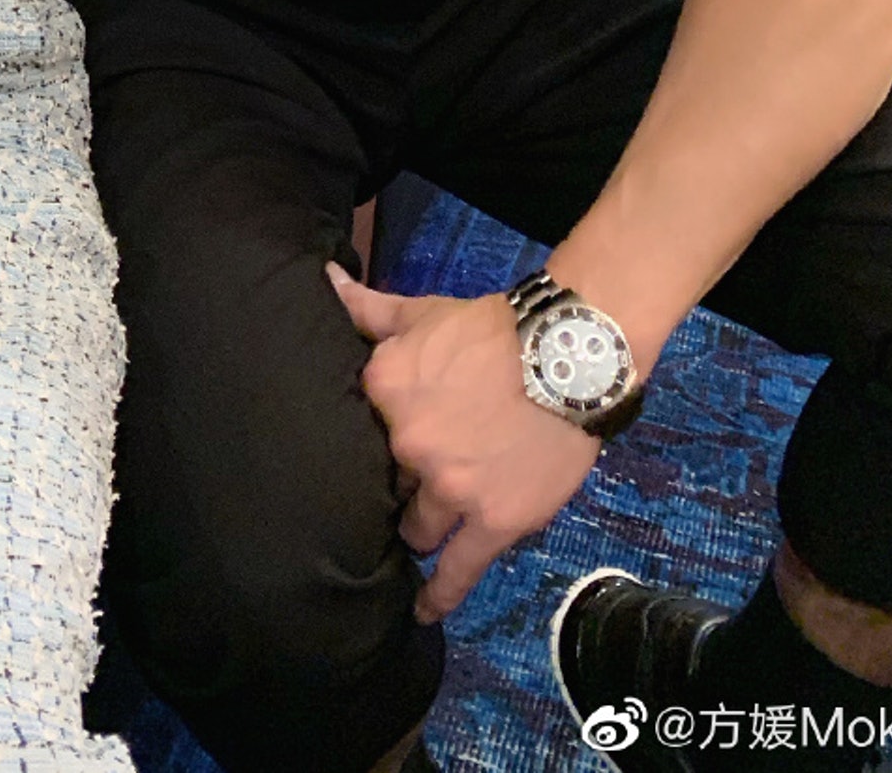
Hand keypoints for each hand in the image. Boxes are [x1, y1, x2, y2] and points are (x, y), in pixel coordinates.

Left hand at [327, 264, 599, 618]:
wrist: (565, 353)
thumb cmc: (490, 329)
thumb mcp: (421, 312)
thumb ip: (366, 307)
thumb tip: (325, 281)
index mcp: (383, 390)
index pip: (357, 434)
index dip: (366, 445)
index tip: (363, 457)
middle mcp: (408, 444)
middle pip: (386, 482)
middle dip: (394, 485)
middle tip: (397, 493)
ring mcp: (450, 487)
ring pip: (417, 526)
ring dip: (417, 530)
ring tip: (413, 540)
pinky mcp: (493, 520)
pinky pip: (458, 569)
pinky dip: (440, 594)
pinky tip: (423, 610)